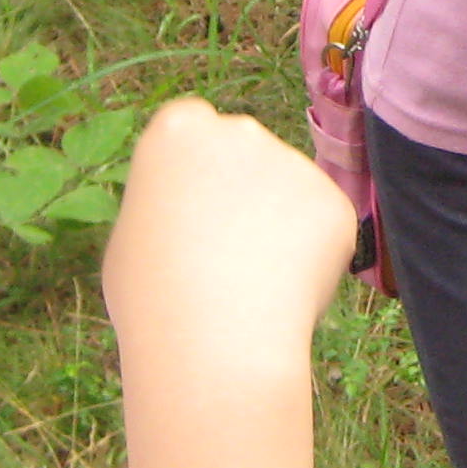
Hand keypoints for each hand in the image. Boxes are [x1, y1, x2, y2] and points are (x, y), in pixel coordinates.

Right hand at [101, 98, 354, 371]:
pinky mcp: (333, 201)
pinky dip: (313, 259)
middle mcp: (239, 131)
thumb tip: (190, 216)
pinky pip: (322, 228)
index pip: (194, 126)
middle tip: (230, 255)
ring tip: (253, 286)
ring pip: (288, 194)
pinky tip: (286, 292)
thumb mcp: (132, 237)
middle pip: (247, 154)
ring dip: (280, 228)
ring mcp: (292, 162)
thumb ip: (168, 208)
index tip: (197, 205)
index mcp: (178, 131)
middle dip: (246, 191)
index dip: (199, 168)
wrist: (211, 342)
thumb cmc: (150, 300)